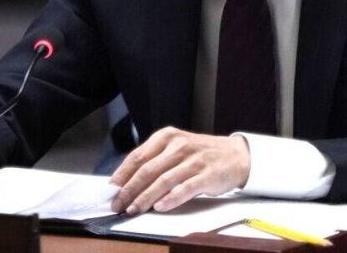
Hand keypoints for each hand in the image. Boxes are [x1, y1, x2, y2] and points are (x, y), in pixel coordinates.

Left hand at [109, 127, 250, 214]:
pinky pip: (185, 188)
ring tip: (134, 209)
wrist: (235, 155)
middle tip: (118, 204)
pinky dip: (170, 199)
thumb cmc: (200, 155)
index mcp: (166, 137)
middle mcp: (178, 146)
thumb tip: (127, 183)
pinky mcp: (207, 174)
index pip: (137, 156)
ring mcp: (193, 160)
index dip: (122, 175)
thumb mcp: (175, 149)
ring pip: (163, 180)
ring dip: (145, 197)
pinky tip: (160, 207)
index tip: (111, 190)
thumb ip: (154, 161)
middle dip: (129, 190)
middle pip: (147, 170)